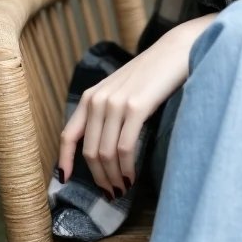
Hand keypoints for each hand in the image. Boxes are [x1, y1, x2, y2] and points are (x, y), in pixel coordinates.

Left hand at [56, 13, 216, 195]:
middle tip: (111, 192)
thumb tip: (100, 150)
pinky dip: (127, 168)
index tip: (66, 181)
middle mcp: (99, 99)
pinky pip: (124, 148)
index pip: (68, 135)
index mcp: (91, 96)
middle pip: (90, 152)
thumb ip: (106, 112)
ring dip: (113, 177)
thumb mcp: (120, 89)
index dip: (65, 162)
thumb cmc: (151, 73)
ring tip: (122, 188)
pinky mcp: (136, 107)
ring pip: (106, 154)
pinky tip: (132, 176)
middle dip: (99, 178)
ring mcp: (116, 103)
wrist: (176, 49)